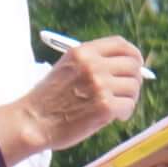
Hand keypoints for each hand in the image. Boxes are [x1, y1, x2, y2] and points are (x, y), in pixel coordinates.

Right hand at [0, 37, 146, 162]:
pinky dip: (124, 113)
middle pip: (133, 65)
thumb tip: (132, 66)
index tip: (135, 66)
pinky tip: (111, 117)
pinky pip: (129, 106)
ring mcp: (99, 85)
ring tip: (114, 106)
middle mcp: (92, 65)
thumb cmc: (51, 98)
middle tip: (124, 92)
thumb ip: (95, 64)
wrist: (32, 122)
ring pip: (133, 87)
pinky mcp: (105, 105)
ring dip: (128, 98)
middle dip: (133, 79)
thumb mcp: (68, 68)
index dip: (133, 55)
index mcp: (82, 52)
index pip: (121, 44)